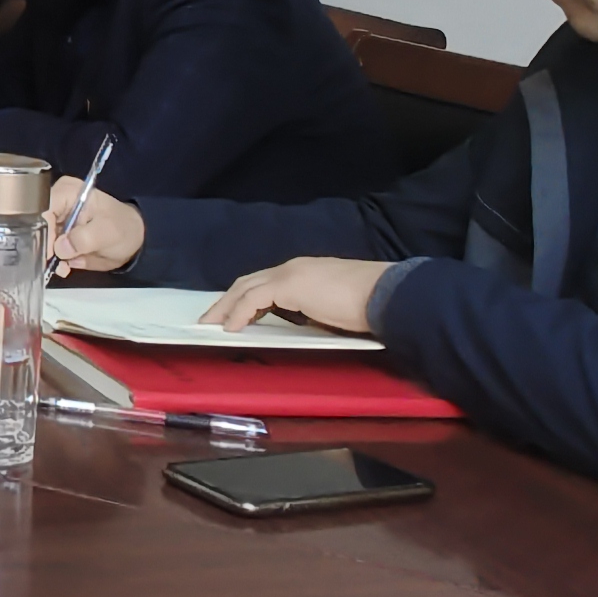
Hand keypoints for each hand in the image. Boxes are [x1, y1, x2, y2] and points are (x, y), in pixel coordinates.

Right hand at [41, 179, 146, 277]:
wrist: (133, 239)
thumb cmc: (123, 227)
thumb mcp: (108, 231)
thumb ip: (85, 238)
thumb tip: (61, 248)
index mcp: (67, 192)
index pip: (43, 209)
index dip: (43, 231)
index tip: (49, 251)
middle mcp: (56, 203)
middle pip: (34, 224)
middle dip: (43, 246)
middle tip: (56, 263)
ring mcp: (54, 220)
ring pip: (37, 239)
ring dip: (47, 257)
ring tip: (63, 267)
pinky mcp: (55, 235)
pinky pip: (45, 249)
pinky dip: (51, 260)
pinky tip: (64, 266)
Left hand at [205, 256, 391, 336]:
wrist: (387, 295)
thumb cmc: (369, 306)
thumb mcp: (332, 309)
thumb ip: (312, 312)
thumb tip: (300, 328)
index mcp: (304, 272)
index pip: (265, 282)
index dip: (245, 298)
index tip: (232, 316)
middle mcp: (293, 268)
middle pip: (249, 282)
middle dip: (227, 300)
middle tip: (211, 320)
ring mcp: (291, 274)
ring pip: (246, 287)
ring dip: (226, 307)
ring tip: (212, 325)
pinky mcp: (290, 284)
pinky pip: (254, 298)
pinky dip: (239, 313)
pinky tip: (232, 328)